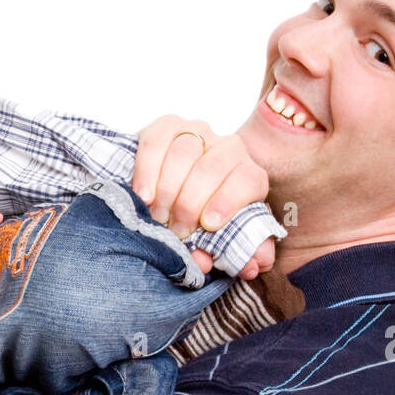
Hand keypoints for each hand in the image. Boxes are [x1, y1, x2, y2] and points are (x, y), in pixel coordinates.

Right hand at [133, 116, 274, 279]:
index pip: (246, 180)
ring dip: (167, 190)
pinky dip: (147, 170)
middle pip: (211, 169)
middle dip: (189, 204)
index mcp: (249, 176)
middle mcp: (228, 148)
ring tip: (157, 217)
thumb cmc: (202, 224)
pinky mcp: (167, 126)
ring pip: (184, 153)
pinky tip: (143, 195)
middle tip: (175, 232)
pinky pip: (157, 141)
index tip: (208, 225)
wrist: (174, 196)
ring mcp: (198, 132)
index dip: (227, 202)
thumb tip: (251, 267)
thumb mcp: (225, 242)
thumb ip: (242, 254)